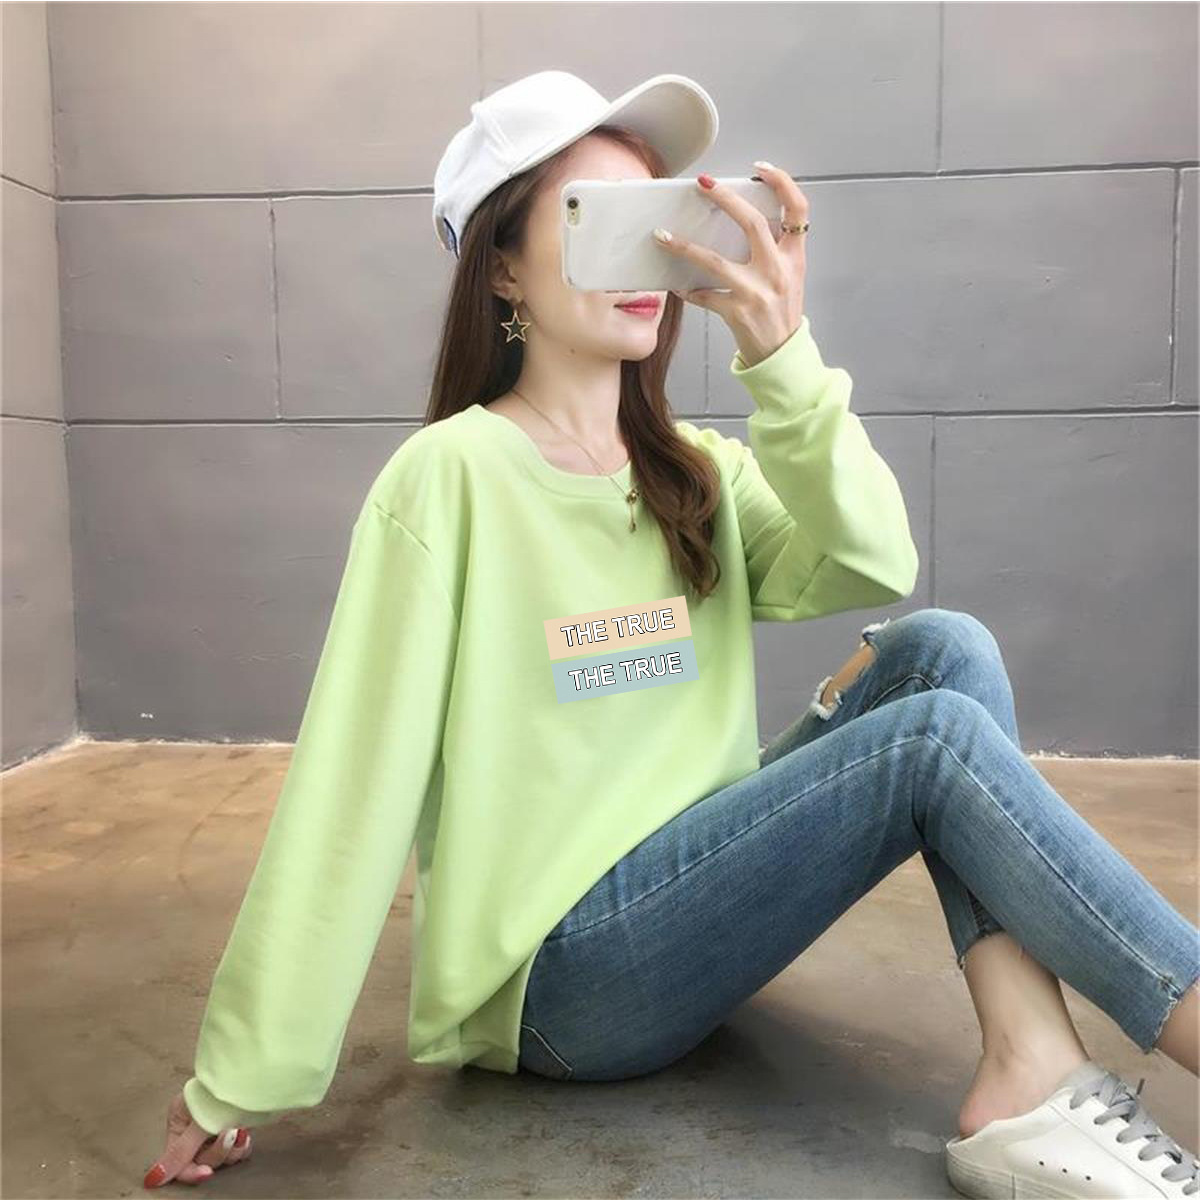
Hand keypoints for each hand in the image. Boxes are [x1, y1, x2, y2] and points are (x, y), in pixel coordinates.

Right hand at [143, 1089, 252, 1187]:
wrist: (251, 1070)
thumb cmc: (222, 1087)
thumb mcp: (200, 1120)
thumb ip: (180, 1151)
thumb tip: (154, 1177)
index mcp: (179, 1122)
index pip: (178, 1159)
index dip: (192, 1171)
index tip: (206, 1172)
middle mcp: (195, 1128)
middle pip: (203, 1160)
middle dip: (218, 1152)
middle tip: (229, 1133)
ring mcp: (217, 1127)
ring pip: (222, 1158)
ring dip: (233, 1149)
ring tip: (240, 1129)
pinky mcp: (236, 1126)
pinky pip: (238, 1150)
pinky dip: (243, 1145)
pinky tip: (247, 1133)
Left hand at [655, 163, 808, 366]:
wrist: (783, 354)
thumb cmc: (782, 312)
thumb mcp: (791, 276)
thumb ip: (775, 249)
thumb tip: (743, 219)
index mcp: (794, 257)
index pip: (798, 209)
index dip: (782, 183)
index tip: (760, 168)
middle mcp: (778, 271)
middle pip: (751, 223)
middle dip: (725, 199)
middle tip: (702, 183)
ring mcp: (757, 292)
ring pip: (714, 260)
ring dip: (684, 246)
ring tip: (662, 235)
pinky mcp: (737, 312)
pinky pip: (704, 296)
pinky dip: (688, 290)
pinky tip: (677, 285)